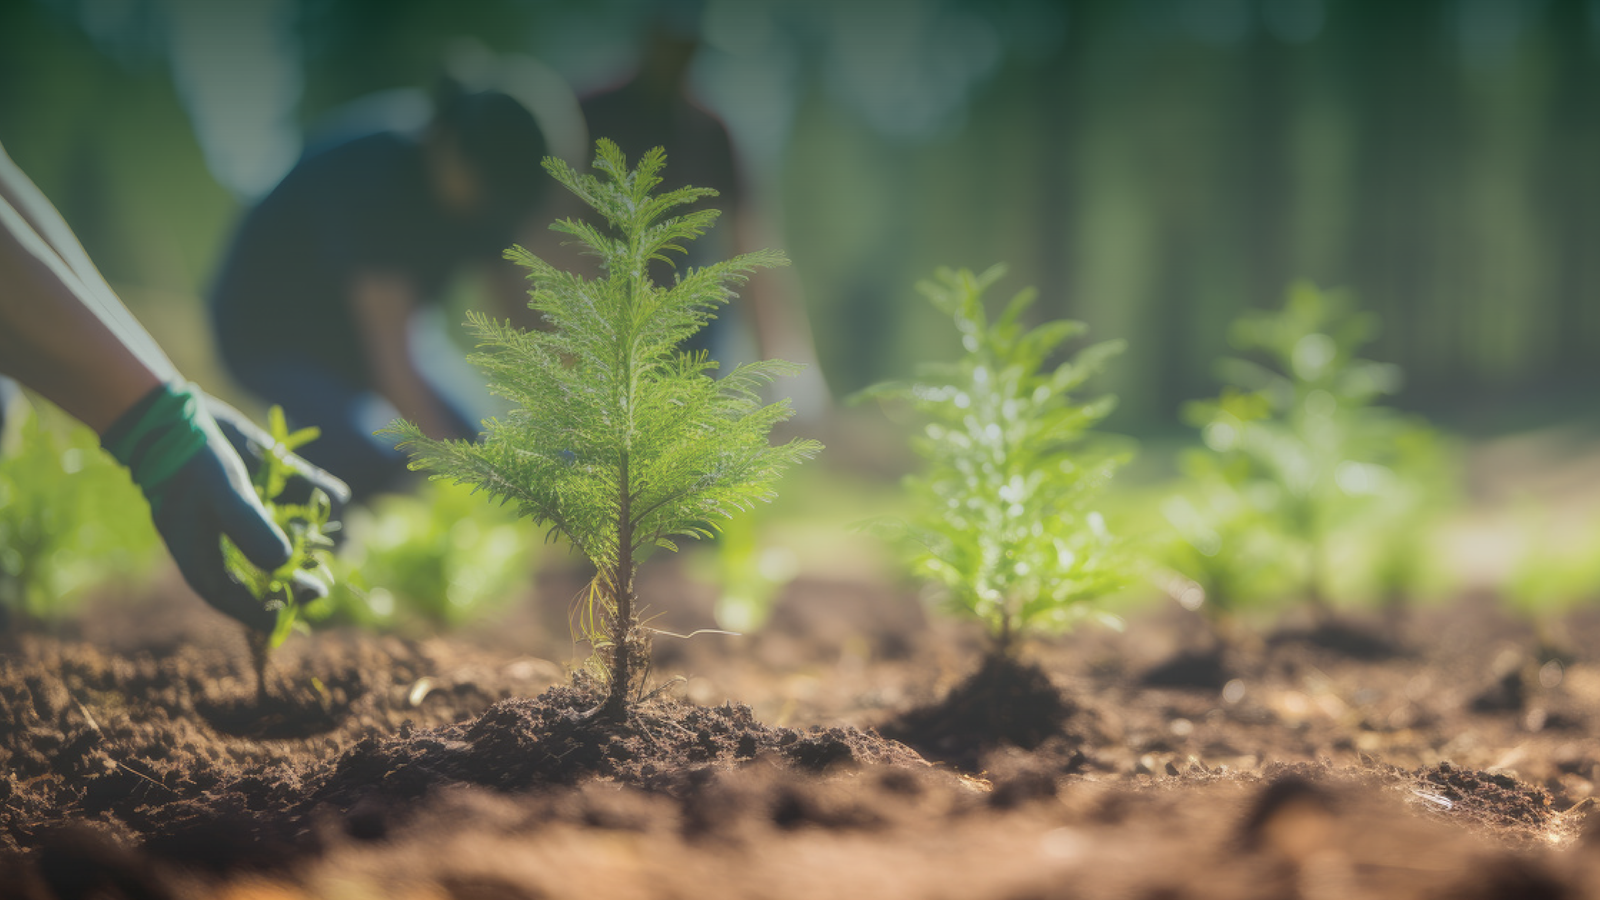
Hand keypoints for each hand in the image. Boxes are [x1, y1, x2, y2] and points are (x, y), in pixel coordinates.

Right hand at [102, 383, 328, 630]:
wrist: (171, 412)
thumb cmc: (192, 461)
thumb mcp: (224, 496)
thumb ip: (251, 530)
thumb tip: (284, 563)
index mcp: (202, 555)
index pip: (232, 598)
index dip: (262, 611)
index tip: (293, 610)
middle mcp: (220, 538)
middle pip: (256, 573)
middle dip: (288, 581)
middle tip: (320, 588)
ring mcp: (236, 510)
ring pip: (274, 535)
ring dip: (303, 541)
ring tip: (331, 549)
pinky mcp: (252, 479)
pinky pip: (288, 491)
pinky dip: (314, 491)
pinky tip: (338, 493)